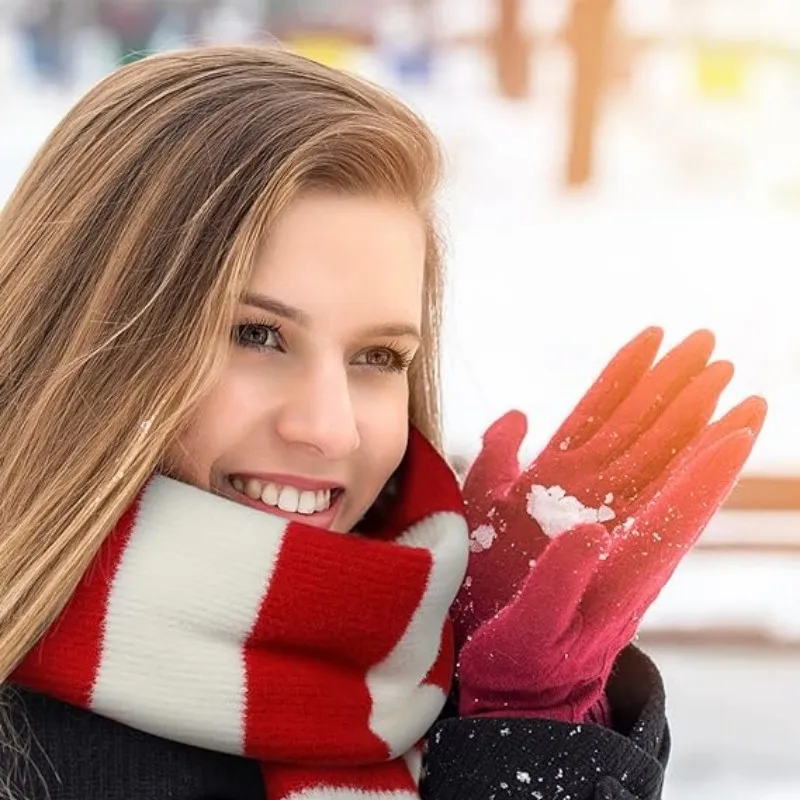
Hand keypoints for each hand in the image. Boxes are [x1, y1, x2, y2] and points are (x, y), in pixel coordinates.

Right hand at [452, 327, 743, 650]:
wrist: (507, 666)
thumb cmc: (521, 659)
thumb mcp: (535, 634)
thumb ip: (558, 584)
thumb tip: (589, 529)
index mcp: (620, 566)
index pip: (677, 507)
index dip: (709, 463)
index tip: (745, 419)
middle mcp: (610, 526)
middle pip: (659, 454)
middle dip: (689, 404)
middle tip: (718, 356)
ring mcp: (582, 502)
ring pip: (629, 436)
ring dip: (660, 393)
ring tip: (690, 352)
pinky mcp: (551, 493)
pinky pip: (584, 436)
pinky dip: (606, 402)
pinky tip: (625, 376)